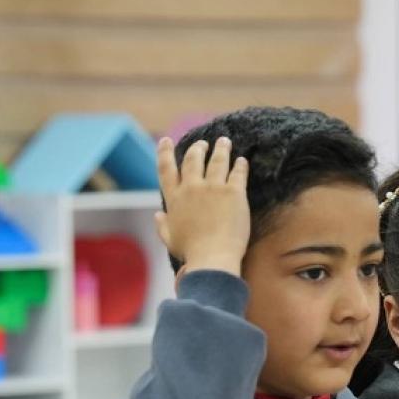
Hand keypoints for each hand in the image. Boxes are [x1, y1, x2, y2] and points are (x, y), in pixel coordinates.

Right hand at [155, 135, 250, 275]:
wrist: (212, 258)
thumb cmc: (190, 252)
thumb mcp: (169, 239)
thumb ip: (162, 225)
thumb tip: (157, 215)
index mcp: (175, 199)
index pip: (166, 169)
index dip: (165, 152)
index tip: (166, 140)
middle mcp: (192, 188)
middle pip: (193, 159)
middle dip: (198, 148)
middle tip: (203, 144)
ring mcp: (213, 188)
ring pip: (217, 160)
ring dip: (221, 148)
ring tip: (224, 141)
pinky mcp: (233, 193)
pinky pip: (237, 172)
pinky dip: (240, 164)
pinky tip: (241, 160)